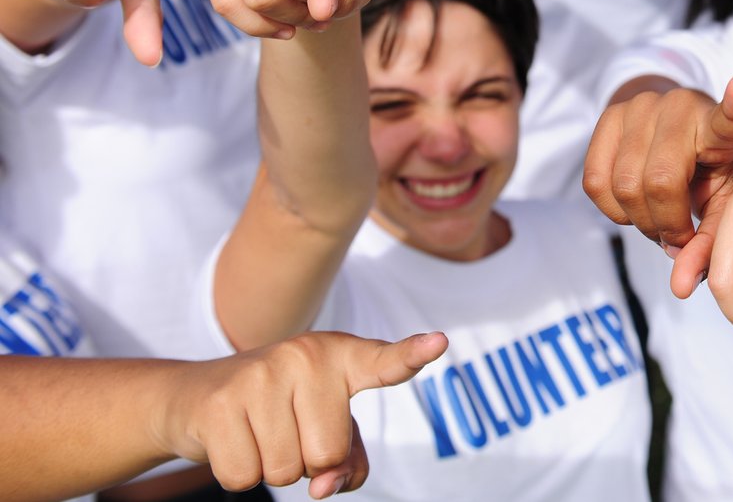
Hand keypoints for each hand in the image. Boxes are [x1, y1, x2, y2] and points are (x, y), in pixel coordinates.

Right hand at [161, 330, 447, 498]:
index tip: (439, 344)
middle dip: (307, 461)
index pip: (383, 362)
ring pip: (286, 471)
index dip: (411, 355)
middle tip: (285, 430)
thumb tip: (322, 488)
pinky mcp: (221, 403)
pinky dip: (239, 472)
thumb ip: (347, 461)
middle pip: (328, 453)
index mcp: (339, 357)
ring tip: (259, 431)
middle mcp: (304, 356)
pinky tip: (233, 438)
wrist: (194, 395)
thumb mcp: (323, 428)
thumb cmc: (278, 412)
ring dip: (272, 467)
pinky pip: (246, 476)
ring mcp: (261, 375)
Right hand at [583, 75, 732, 254]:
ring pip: (624, 185)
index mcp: (720, 127)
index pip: (731, 115)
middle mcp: (681, 107)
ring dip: (640, 221)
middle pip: (658, 182)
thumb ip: (710, 243)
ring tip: (661, 222)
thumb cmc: (712, 169)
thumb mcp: (725, 202)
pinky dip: (613, 210)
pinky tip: (636, 206)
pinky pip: (595, 181)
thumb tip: (679, 288)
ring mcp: (641, 106)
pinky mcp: (609, 115)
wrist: (679, 131)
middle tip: (680, 237)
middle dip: (666, 225)